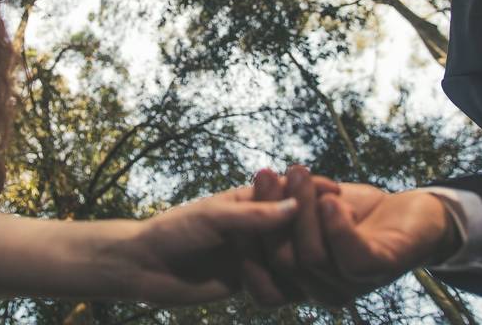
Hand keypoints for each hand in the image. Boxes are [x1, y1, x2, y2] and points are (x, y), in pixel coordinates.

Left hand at [127, 186, 301, 304]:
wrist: (146, 266)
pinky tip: (262, 288)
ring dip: (292, 264)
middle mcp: (261, 225)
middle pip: (302, 229)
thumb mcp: (213, 217)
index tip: (335, 194)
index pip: (293, 192)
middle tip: (312, 240)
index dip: (314, 193)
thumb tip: (295, 206)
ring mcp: (259, 254)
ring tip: (285, 266)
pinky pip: (281, 289)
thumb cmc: (174, 230)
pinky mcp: (253, 281)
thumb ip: (254, 214)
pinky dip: (277, 288)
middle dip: (308, 232)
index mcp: (252, 198)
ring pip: (297, 262)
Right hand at [244, 168, 459, 305]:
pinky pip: (353, 258)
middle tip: (267, 172)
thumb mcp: (311, 207)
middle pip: (284, 263)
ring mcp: (356, 284)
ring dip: (303, 209)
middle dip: (270, 213)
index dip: (246, 244)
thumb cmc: (356, 210)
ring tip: (299, 172)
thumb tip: (251, 193)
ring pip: (314, 257)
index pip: (264, 282)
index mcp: (305, 283)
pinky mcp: (384, 268)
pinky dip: (338, 227)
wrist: (415, 213)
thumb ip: (283, 209)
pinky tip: (332, 199)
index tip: (241, 197)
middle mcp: (326, 290)